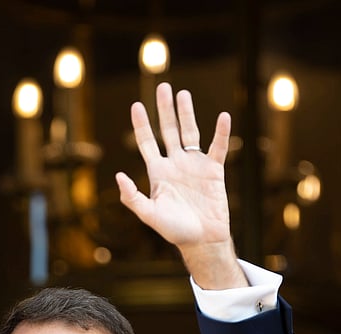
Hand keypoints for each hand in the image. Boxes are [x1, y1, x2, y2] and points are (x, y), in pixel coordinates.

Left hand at [115, 82, 244, 288]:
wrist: (201, 240)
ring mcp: (194, 165)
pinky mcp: (214, 170)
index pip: (147, 142)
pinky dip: (220, 132)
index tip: (136, 105)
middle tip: (163, 86)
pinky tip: (222, 116)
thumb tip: (118, 175)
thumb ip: (132, 197)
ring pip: (190, 133)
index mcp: (157, 172)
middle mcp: (175, 164)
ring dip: (187, 114)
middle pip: (168, 130)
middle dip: (164, 110)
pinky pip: (217, 147)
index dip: (141, 124)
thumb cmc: (174, 230)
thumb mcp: (149, 215)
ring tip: (183, 94)